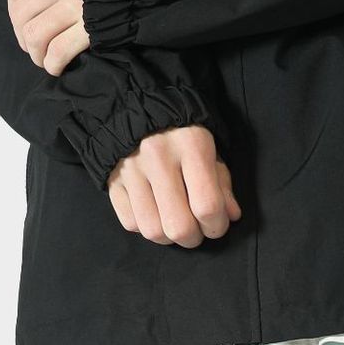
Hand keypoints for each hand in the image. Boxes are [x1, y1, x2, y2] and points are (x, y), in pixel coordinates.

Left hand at [7, 0, 87, 74]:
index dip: (13, 11)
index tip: (23, 24)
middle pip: (21, 15)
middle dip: (23, 38)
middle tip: (34, 48)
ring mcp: (75, 4)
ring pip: (35, 35)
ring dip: (36, 54)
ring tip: (44, 58)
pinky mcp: (90, 28)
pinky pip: (58, 51)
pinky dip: (52, 64)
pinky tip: (57, 67)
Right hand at [108, 128, 241, 246]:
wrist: (138, 106)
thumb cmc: (183, 132)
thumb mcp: (210, 149)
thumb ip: (222, 183)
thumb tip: (230, 216)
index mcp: (190, 144)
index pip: (207, 206)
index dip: (217, 226)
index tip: (216, 223)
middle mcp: (157, 156)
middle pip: (179, 227)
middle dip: (193, 238)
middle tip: (196, 229)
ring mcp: (131, 169)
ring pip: (153, 231)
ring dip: (168, 237)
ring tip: (173, 222)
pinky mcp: (113, 180)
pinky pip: (130, 223)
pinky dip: (144, 226)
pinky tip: (154, 213)